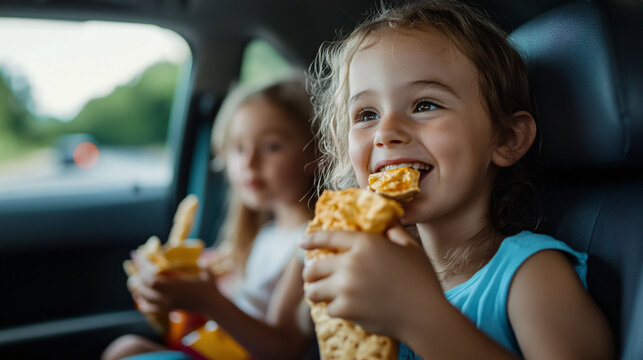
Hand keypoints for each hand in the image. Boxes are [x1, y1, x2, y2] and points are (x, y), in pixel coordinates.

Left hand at [130, 256, 223, 314]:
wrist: (212, 306)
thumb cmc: (210, 288)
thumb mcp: (207, 272)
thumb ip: (203, 264)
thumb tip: (200, 259)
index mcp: (176, 286)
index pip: (152, 277)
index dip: (142, 267)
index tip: (137, 256)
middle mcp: (169, 296)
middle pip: (145, 288)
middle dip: (138, 276)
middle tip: (136, 266)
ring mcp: (168, 304)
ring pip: (144, 298)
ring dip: (138, 288)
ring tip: (135, 279)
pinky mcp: (169, 309)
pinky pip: (149, 309)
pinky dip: (142, 303)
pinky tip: (140, 297)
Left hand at [301, 226, 441, 337]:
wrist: (425, 315)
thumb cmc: (421, 281)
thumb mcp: (411, 248)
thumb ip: (395, 233)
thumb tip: (387, 225)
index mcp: (365, 243)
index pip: (328, 237)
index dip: (311, 240)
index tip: (301, 243)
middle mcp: (350, 262)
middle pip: (313, 267)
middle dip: (310, 273)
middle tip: (313, 278)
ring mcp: (345, 286)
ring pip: (313, 290)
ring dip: (316, 292)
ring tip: (321, 294)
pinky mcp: (345, 308)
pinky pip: (329, 309)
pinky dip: (336, 310)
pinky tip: (347, 309)